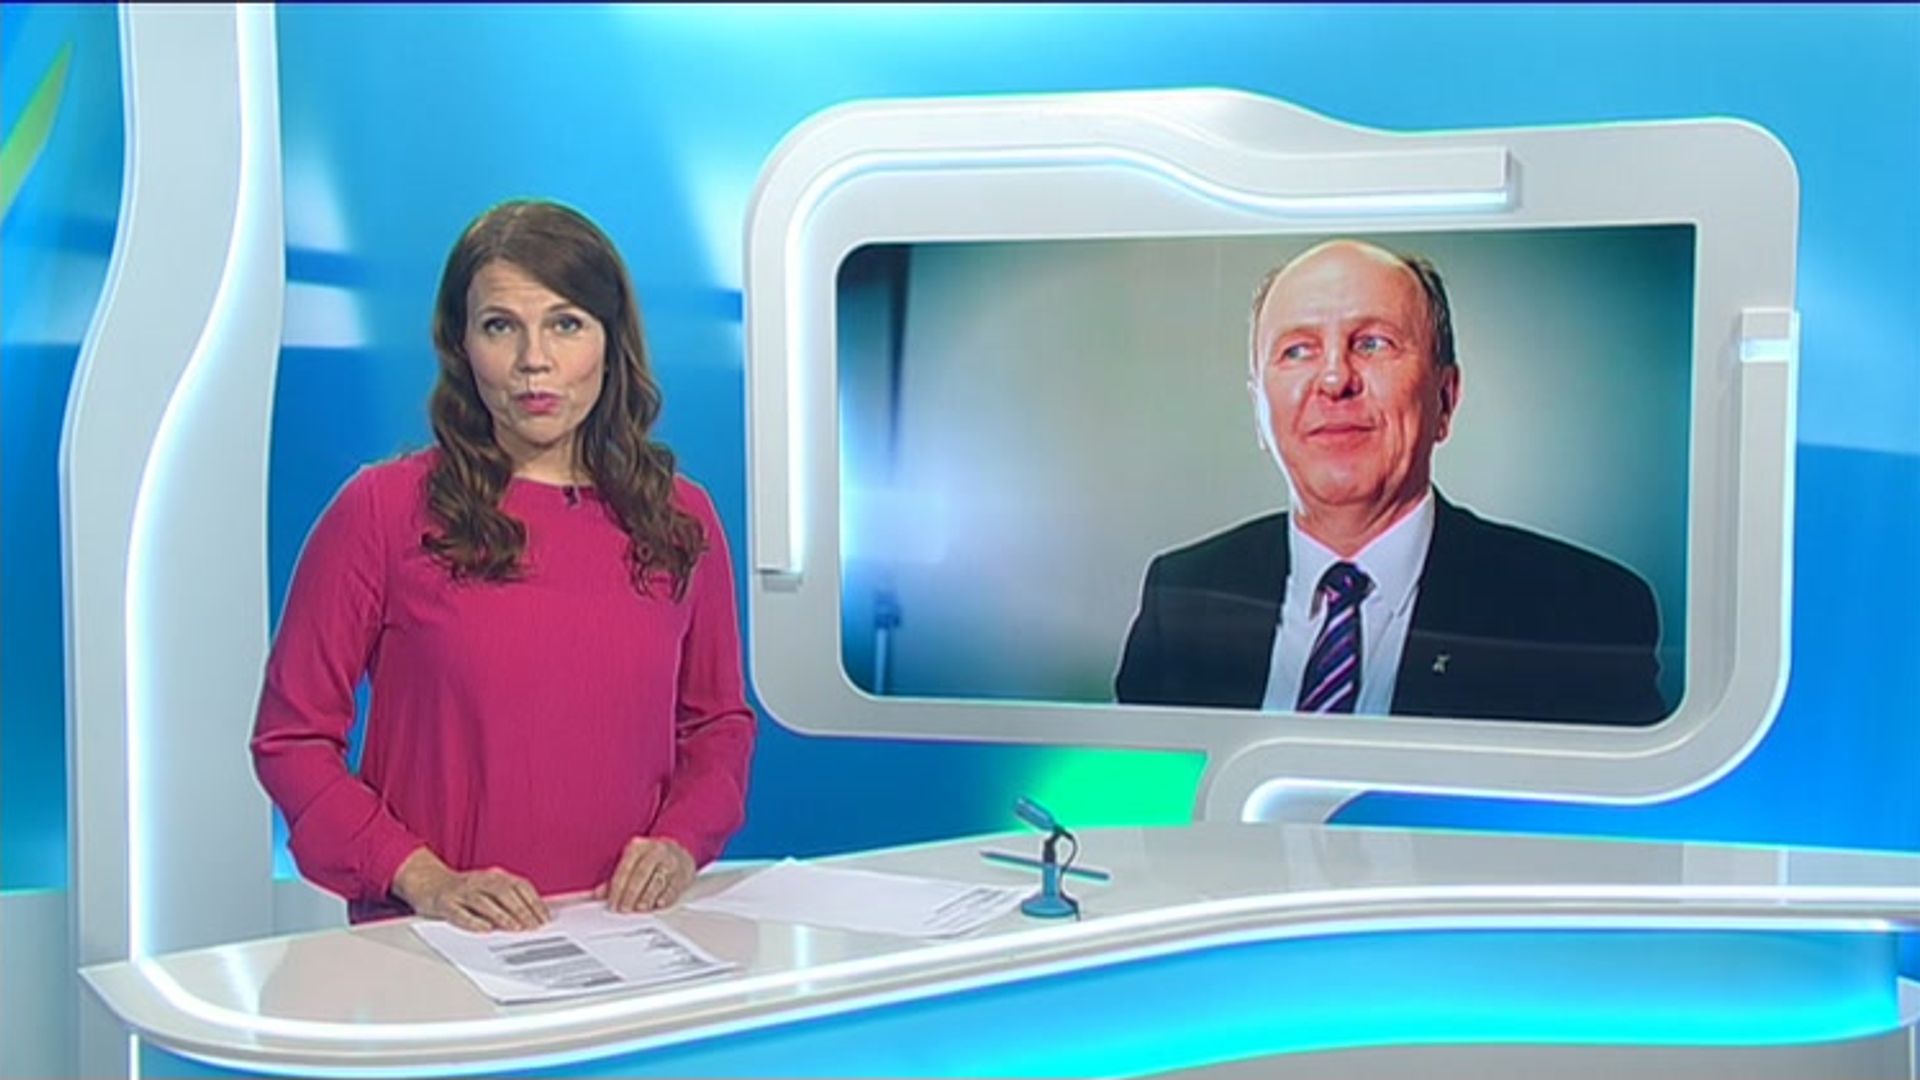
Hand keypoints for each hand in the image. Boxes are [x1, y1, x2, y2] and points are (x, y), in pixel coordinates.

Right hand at [391, 848, 549, 931]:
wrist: (428, 882)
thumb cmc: (465, 890)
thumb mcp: (489, 888)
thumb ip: (509, 898)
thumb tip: (535, 915)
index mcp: (494, 876)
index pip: (519, 886)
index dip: (534, 901)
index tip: (544, 917)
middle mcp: (479, 881)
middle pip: (504, 893)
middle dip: (521, 909)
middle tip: (533, 925)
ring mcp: (462, 891)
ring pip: (484, 902)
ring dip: (501, 915)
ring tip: (515, 928)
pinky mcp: (446, 903)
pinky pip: (460, 913)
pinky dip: (473, 921)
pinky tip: (485, 929)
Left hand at [594, 837, 695, 912]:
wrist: (679, 850)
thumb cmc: (651, 859)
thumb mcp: (632, 863)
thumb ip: (615, 880)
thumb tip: (598, 894)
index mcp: (639, 847)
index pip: (625, 868)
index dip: (617, 888)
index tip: (613, 903)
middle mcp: (655, 851)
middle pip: (641, 873)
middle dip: (631, 893)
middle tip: (625, 908)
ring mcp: (671, 860)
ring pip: (658, 879)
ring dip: (648, 896)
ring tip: (640, 907)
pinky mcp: (683, 871)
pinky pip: (674, 885)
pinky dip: (666, 896)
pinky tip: (659, 903)